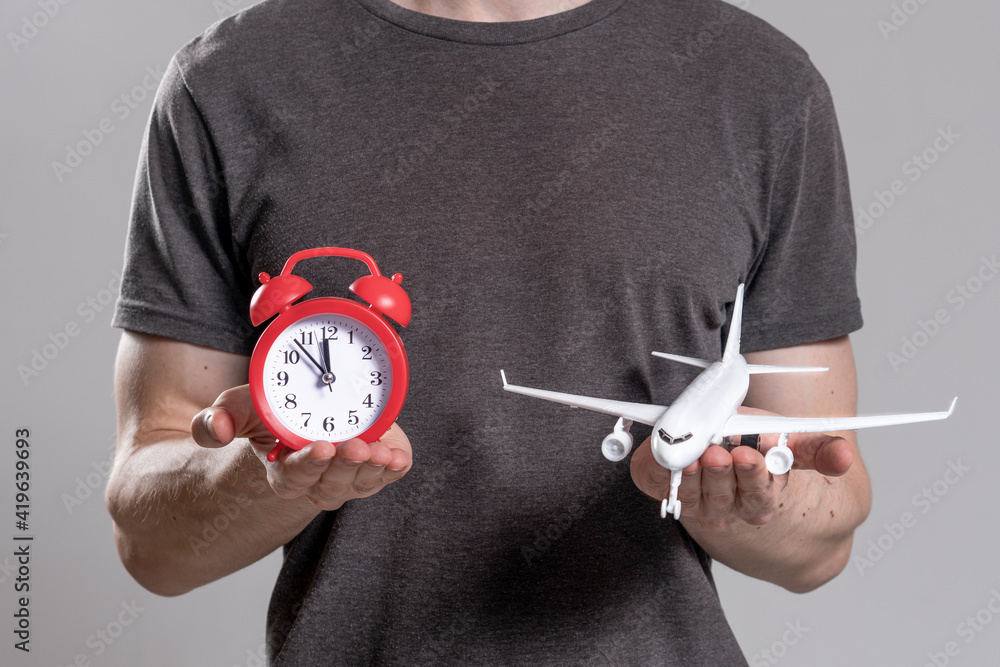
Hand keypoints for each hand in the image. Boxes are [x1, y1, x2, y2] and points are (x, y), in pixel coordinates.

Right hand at [190, 385, 411, 510]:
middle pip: (331, 484)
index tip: (322, 448)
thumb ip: (221, 417)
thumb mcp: (243, 407)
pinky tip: (399, 458)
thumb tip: (217, 428)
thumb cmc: (273, 412)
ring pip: (361, 482)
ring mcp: (349, 478)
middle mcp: (318, 481)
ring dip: (373, 469)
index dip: (308, 465)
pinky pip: (388, 475)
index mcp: (284, 471)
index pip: (293, 477)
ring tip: (381, 452)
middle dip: (345, 466)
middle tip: (356, 447)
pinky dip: (396, 468)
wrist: (310, 409)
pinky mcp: (376, 467)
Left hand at [629, 406, 854, 530]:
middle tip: (719, 452)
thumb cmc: (757, 447)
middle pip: (725, 495)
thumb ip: (818, 450)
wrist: (721, 453)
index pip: (760, 492)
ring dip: (693, 476)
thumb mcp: (791, 444)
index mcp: (761, 495)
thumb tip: (844, 456)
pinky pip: (662, 485)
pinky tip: (669, 458)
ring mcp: (695, 501)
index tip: (748, 454)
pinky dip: (663, 473)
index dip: (753, 474)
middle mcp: (728, 506)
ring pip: (694, 495)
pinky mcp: (664, 487)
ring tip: (696, 455)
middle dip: (722, 474)